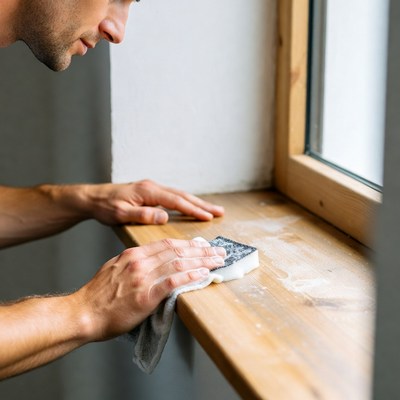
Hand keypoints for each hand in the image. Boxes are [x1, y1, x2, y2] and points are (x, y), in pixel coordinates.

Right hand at [75, 238, 225, 340]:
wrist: (82, 313)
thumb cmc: (98, 295)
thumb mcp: (114, 269)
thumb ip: (133, 263)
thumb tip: (152, 263)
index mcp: (133, 254)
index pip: (167, 244)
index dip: (188, 244)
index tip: (202, 245)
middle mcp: (139, 261)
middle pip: (177, 250)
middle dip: (201, 250)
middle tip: (218, 251)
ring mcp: (143, 277)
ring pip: (178, 263)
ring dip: (202, 261)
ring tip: (218, 261)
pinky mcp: (145, 295)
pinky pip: (173, 282)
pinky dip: (190, 276)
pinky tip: (203, 274)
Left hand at [87, 180, 224, 225]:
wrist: (92, 198)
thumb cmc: (105, 207)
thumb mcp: (120, 213)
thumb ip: (142, 215)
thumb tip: (165, 217)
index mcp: (148, 191)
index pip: (176, 201)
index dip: (194, 209)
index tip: (209, 217)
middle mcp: (153, 187)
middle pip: (183, 195)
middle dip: (202, 204)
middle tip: (220, 212)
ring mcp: (152, 189)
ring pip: (179, 195)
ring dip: (196, 202)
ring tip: (211, 210)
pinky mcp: (149, 193)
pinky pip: (173, 197)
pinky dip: (185, 202)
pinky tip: (190, 207)